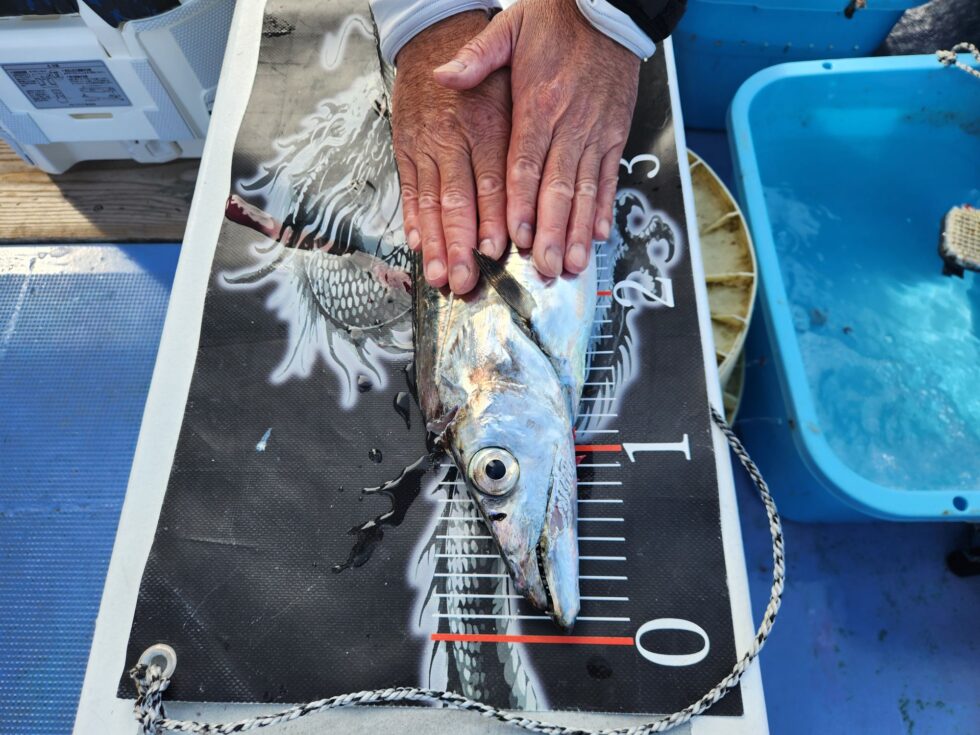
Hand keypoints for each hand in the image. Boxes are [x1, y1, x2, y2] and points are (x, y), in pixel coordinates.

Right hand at [392, 11, 510, 294]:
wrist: (434, 38)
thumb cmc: (484, 73)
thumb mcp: (510, 86)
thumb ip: (520, 131)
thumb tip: (529, 181)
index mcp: (485, 127)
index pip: (490, 181)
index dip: (491, 218)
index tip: (492, 250)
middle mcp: (452, 140)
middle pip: (457, 201)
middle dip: (458, 245)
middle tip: (462, 278)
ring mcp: (424, 147)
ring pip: (430, 202)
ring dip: (434, 242)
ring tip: (438, 274)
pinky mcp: (407, 150)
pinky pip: (410, 189)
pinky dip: (413, 219)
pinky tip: (417, 244)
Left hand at [434, 0, 640, 276]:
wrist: (606, 6)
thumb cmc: (554, 21)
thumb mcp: (509, 28)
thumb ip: (476, 58)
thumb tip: (442, 75)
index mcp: (537, 105)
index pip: (526, 164)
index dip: (522, 203)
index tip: (516, 236)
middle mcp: (568, 125)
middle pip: (558, 188)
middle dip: (553, 232)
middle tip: (548, 268)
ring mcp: (595, 132)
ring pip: (586, 190)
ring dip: (580, 230)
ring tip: (575, 264)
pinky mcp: (614, 134)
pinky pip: (608, 177)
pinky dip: (604, 207)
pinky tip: (599, 234)